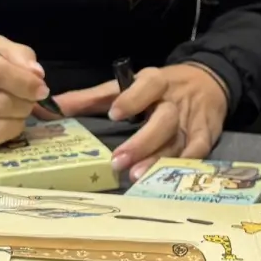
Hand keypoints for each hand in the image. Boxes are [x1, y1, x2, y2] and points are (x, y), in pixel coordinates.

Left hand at [53, 63, 227, 177]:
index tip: (114, 113)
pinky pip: (198, 152)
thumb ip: (90, 98)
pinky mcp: (207, 135)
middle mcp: (174, 101)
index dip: (132, 98)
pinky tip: (168, 180)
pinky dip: (185, 165)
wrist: (208, 81)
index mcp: (155, 82)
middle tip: (117, 162)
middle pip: (163, 120)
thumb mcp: (127, 85)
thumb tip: (51, 107)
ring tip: (136, 177)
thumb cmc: (158, 88)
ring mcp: (192, 120)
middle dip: (141, 142)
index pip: (147, 86)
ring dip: (158, 160)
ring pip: (178, 141)